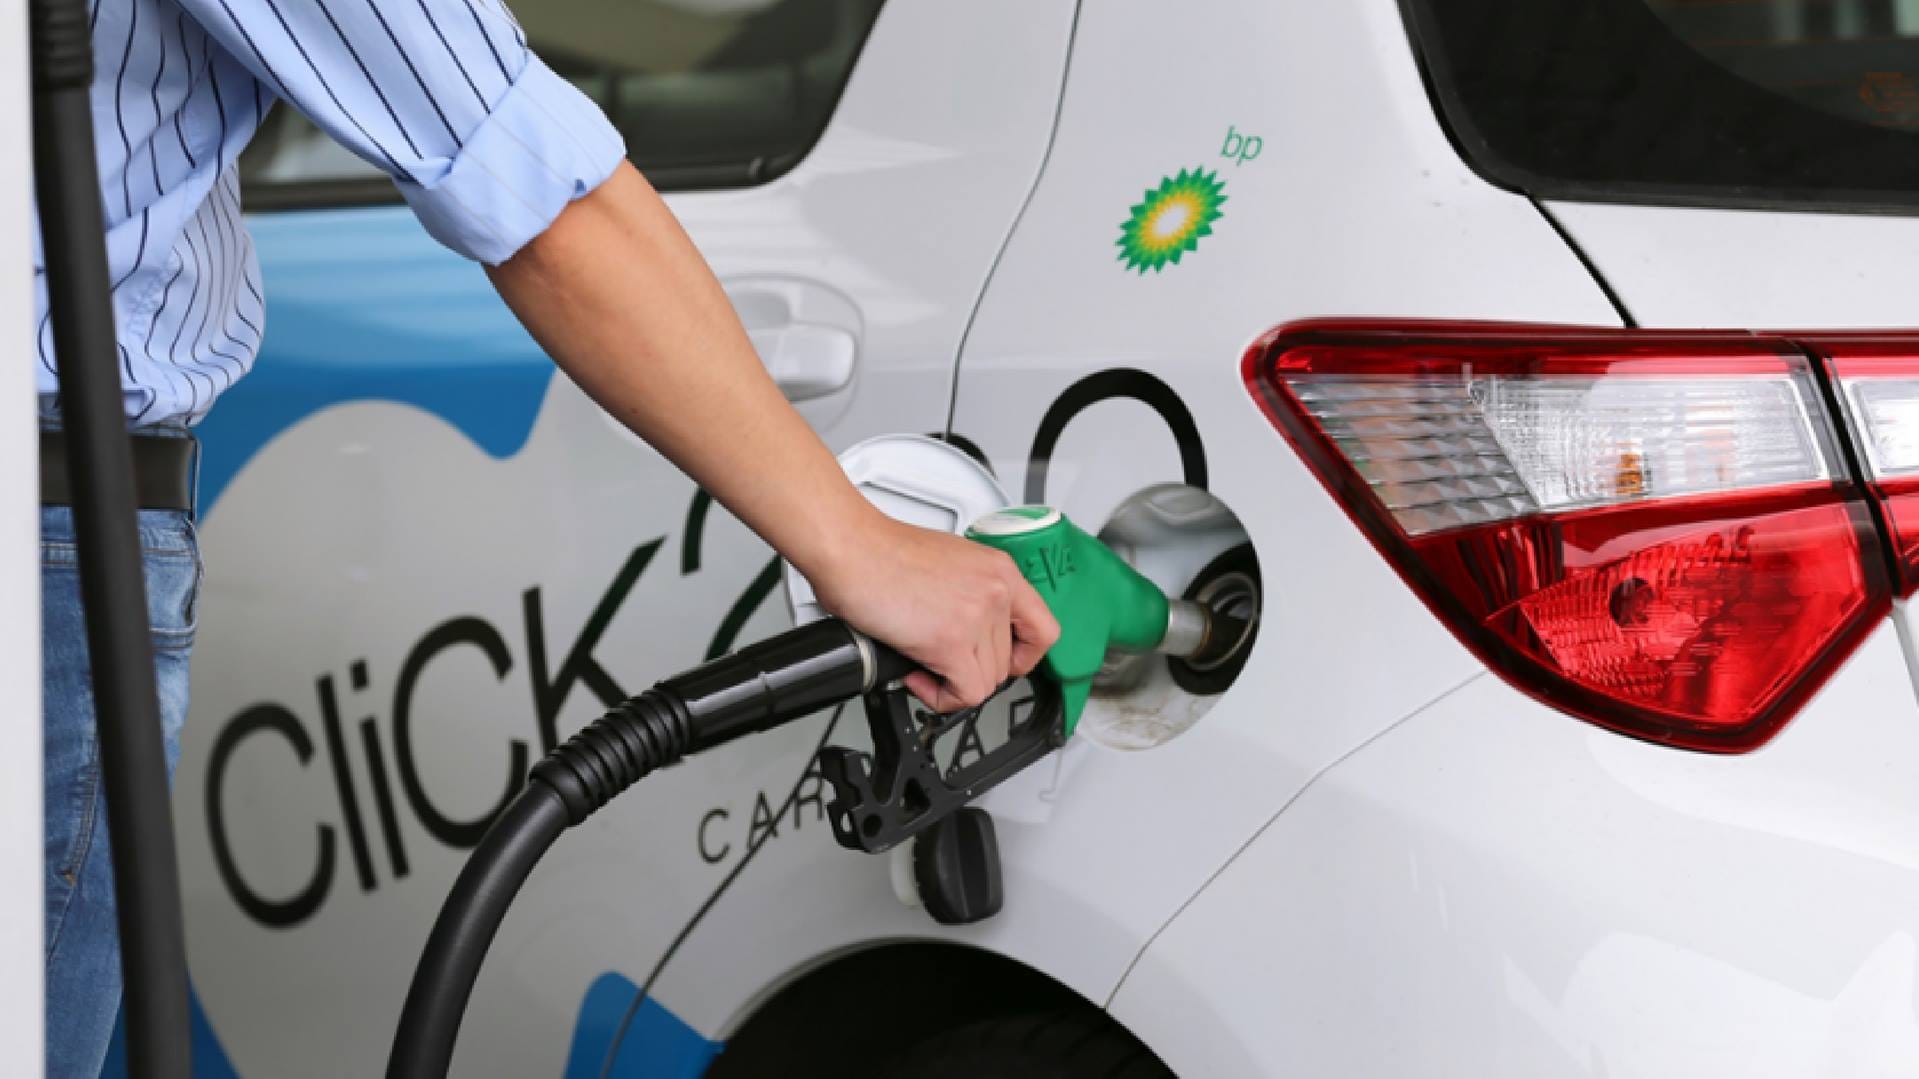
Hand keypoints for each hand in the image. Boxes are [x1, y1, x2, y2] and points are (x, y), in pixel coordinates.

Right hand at [808, 513, 1059, 712]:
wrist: (851, 547)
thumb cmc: (882, 552)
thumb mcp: (950, 561)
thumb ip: (973, 593)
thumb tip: (972, 629)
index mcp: (999, 570)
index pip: (1044, 629)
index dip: (1025, 656)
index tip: (1006, 662)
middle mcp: (996, 591)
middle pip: (1007, 663)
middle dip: (971, 670)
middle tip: (940, 661)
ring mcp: (977, 617)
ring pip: (986, 681)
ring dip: (952, 683)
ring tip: (921, 662)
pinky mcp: (951, 642)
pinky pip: (964, 694)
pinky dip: (940, 697)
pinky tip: (916, 675)